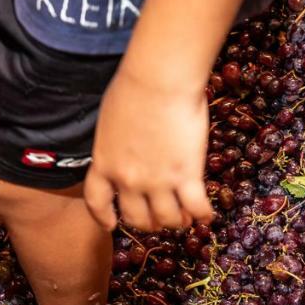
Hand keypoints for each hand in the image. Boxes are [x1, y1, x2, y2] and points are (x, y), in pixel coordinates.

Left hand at [84, 67, 214, 231]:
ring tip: (185, 218)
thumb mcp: (110, 122)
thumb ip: (115, 144)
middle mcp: (127, 180)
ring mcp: (157, 181)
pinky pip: (195, 207)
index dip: (104, 217)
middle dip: (147, 222)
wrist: (158, 81)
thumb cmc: (133, 89)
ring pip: (167, 218)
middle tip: (158, 219)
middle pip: (135, 217)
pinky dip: (202, 215)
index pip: (97, 202)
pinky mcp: (186, 176)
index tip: (111, 224)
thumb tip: (125, 149)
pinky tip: (207, 215)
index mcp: (104, 164)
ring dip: (176, 222)